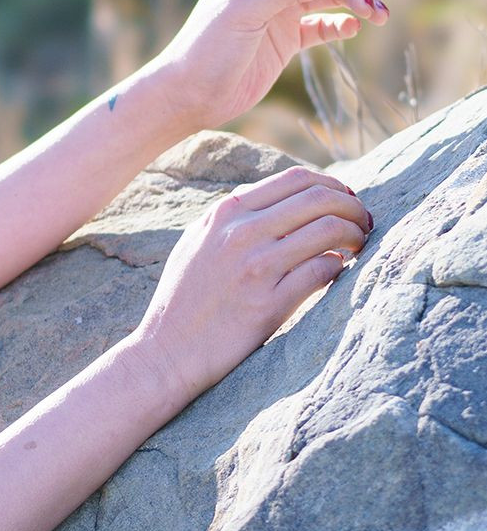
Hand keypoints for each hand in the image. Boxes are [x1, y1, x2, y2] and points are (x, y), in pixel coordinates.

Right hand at [131, 163, 373, 409]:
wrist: (167, 351)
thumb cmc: (184, 299)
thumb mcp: (198, 242)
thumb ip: (233, 218)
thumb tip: (278, 200)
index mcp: (226, 213)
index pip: (296, 179)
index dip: (332, 185)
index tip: (346, 200)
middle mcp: (241, 232)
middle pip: (320, 198)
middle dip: (353, 206)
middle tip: (364, 223)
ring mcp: (256, 266)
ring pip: (329, 229)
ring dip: (354, 235)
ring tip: (359, 247)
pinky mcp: (269, 303)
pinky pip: (322, 271)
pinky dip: (339, 267)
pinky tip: (338, 273)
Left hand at [147, 0, 388, 130]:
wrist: (190, 94)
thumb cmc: (208, 46)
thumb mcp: (245, 9)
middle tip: (371, 7)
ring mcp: (279, 9)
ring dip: (356, 1)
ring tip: (377, 17)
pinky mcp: (286, 37)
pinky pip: (323, 24)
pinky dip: (341, 24)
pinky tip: (352, 30)